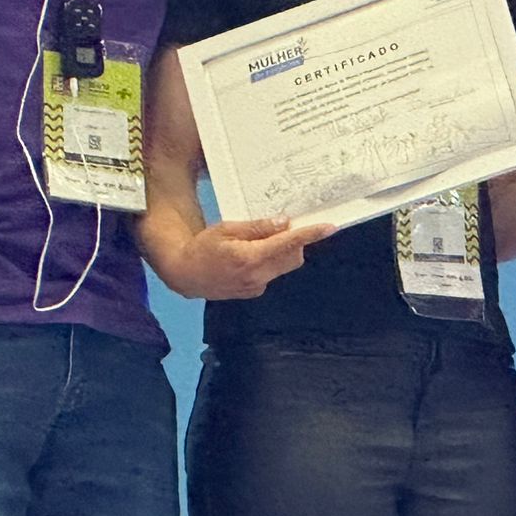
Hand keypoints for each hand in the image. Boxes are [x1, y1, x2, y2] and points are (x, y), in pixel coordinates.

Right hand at [157, 216, 336, 299]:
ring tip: (263, 240)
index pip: (288, 244)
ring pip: (283, 267)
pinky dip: (270, 262)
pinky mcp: (253, 292)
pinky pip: (271, 274)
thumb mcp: (227, 229)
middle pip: (293, 258)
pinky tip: (251, 255)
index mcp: (250, 257)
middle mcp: (257, 276)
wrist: (185, 275)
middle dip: (296, 242)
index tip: (329, 227)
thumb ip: (257, 228)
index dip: (310, 235)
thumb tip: (284, 223)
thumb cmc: (203, 246)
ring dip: (283, 252)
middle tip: (285, 227)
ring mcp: (256, 287)